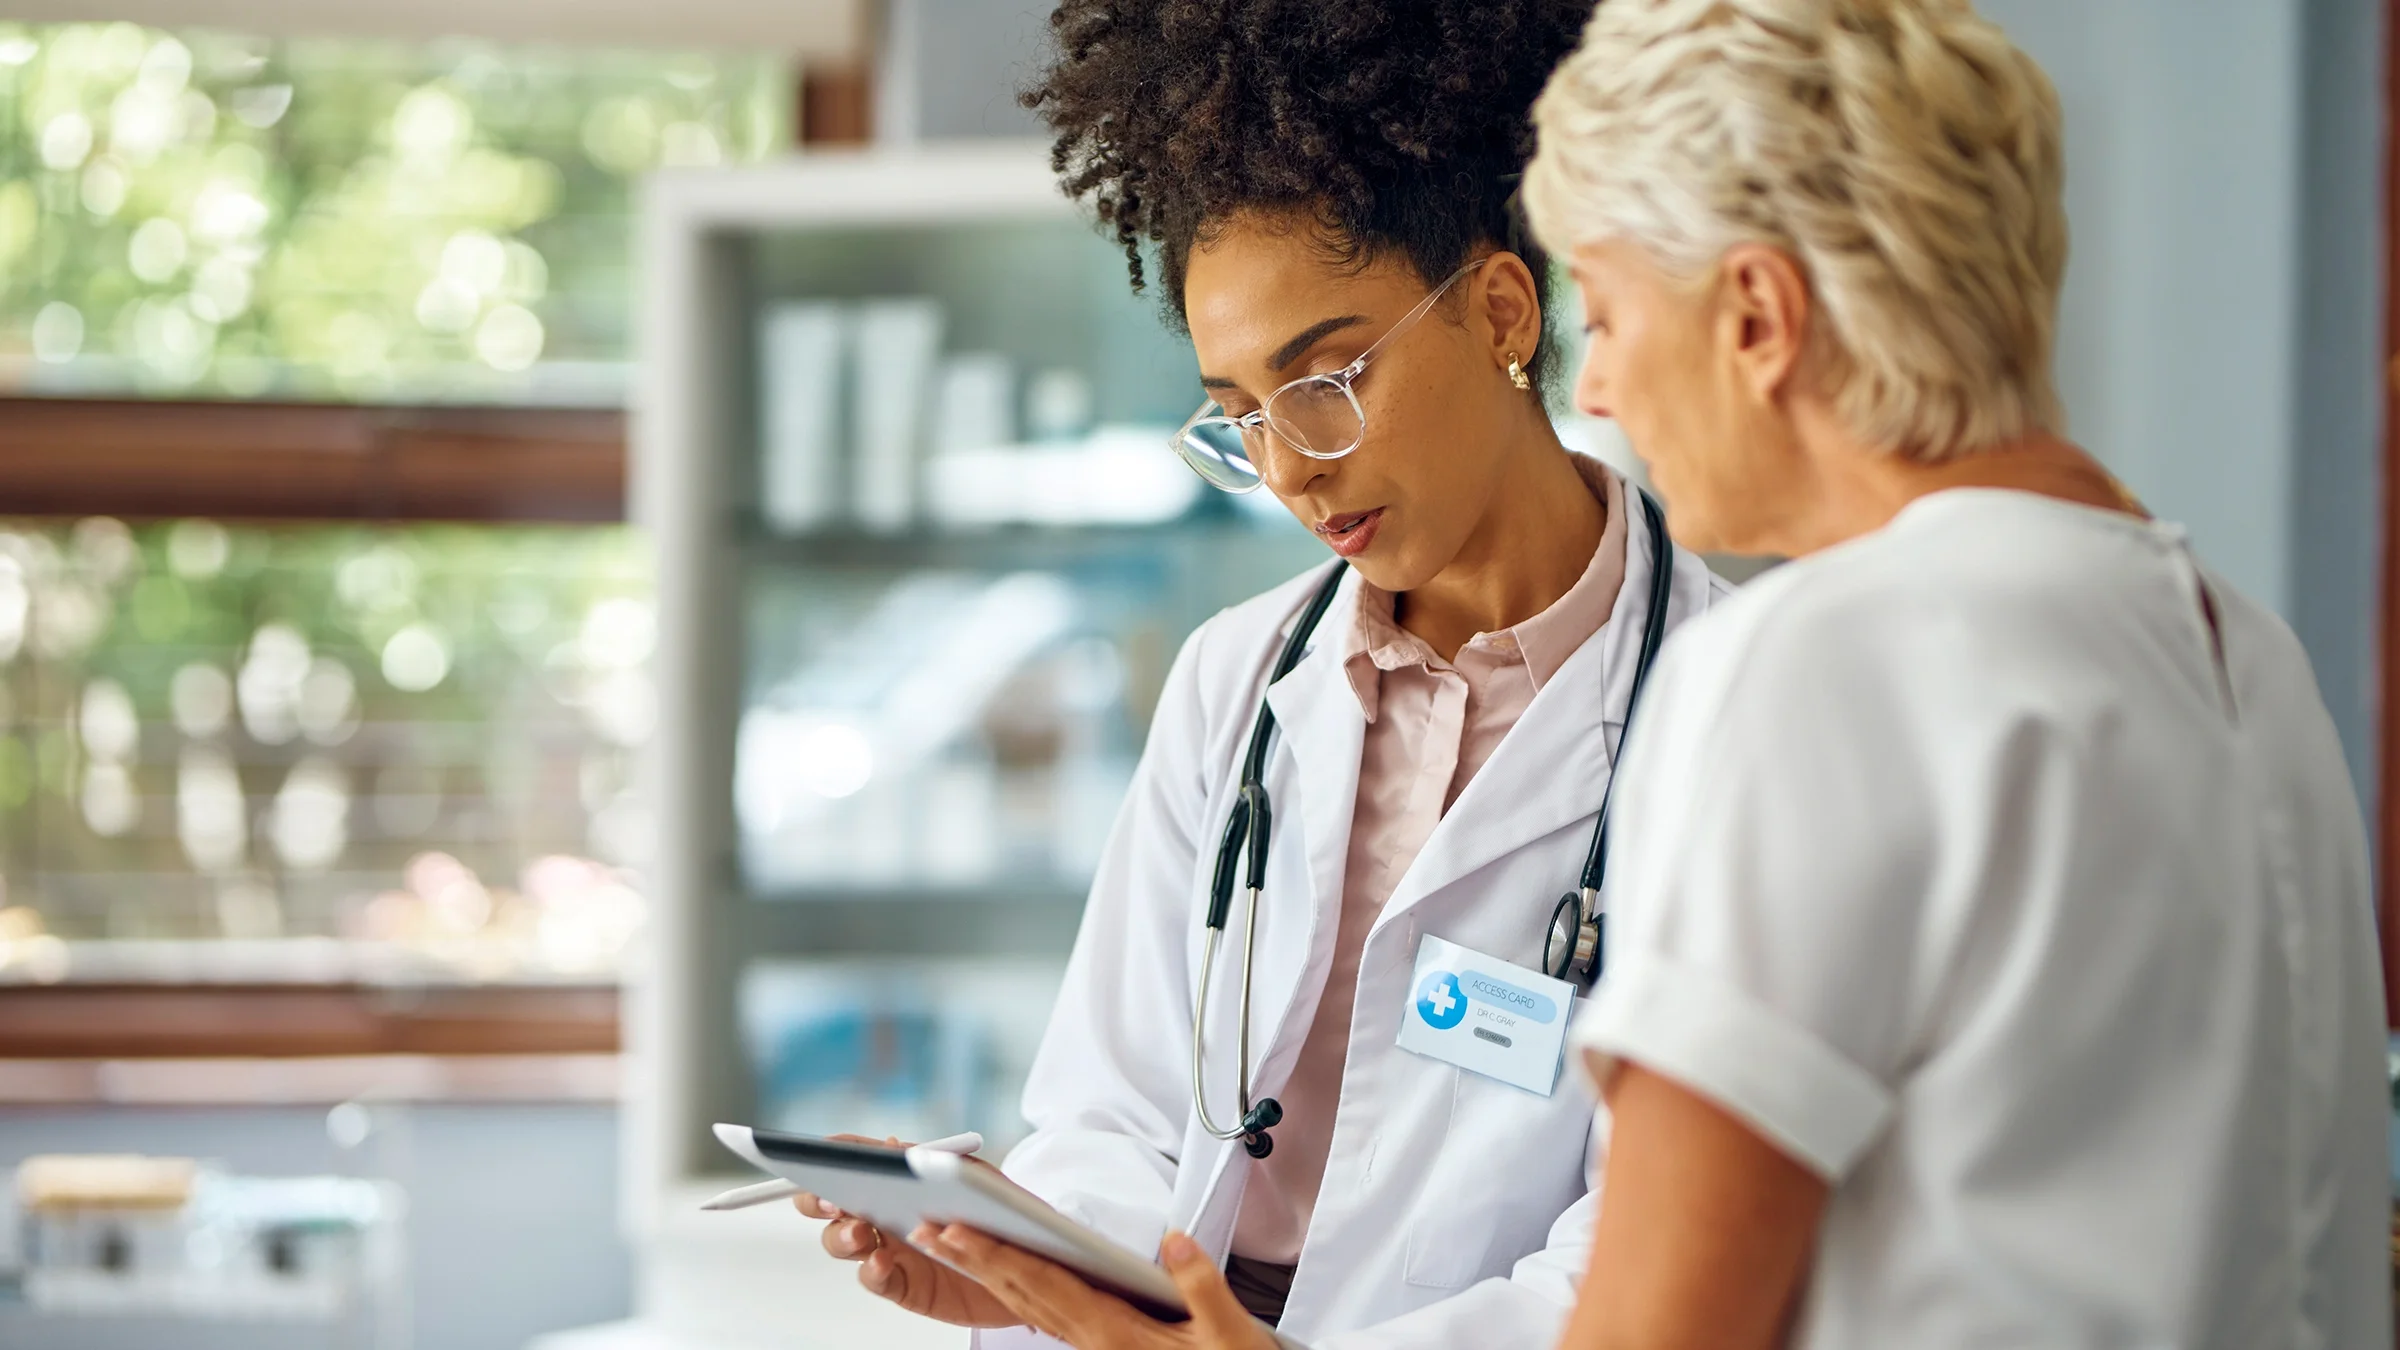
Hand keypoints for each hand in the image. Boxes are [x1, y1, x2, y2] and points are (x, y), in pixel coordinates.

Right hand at [790, 1135, 1017, 1327]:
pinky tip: (881, 1260)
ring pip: (842, 1241)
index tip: (816, 1157)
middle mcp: (882, 1211)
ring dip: (842, 1234)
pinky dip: (870, 1269)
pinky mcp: (901, 1284)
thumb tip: (888, 1146)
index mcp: (893, 1179)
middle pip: (828, 1204)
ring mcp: (888, 1247)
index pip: (849, 1162)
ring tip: (860, 1231)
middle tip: (832, 1200)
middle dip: (819, 1199)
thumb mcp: (975, 1174)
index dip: (826, 1157)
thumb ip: (935, 1159)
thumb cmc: (998, 1210)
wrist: (1030, 1263)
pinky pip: (872, 1277)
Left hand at [917, 1222, 1278, 1349]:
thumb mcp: (1229, 1335)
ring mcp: (1095, 1348)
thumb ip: (1200, 1287)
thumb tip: (1175, 1240)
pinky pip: (1048, 1315)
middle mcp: (1095, 1343)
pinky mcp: (1103, 1347)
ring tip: (948, 1245)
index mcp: (1116, 1336)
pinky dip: (1019, 1291)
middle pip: (1023, 1296)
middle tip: (928, 1230)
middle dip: (973, 1261)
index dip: (998, 1256)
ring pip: (1029, 1307)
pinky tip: (1005, 1275)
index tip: (959, 1230)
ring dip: (985, 1274)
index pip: (1046, 1286)